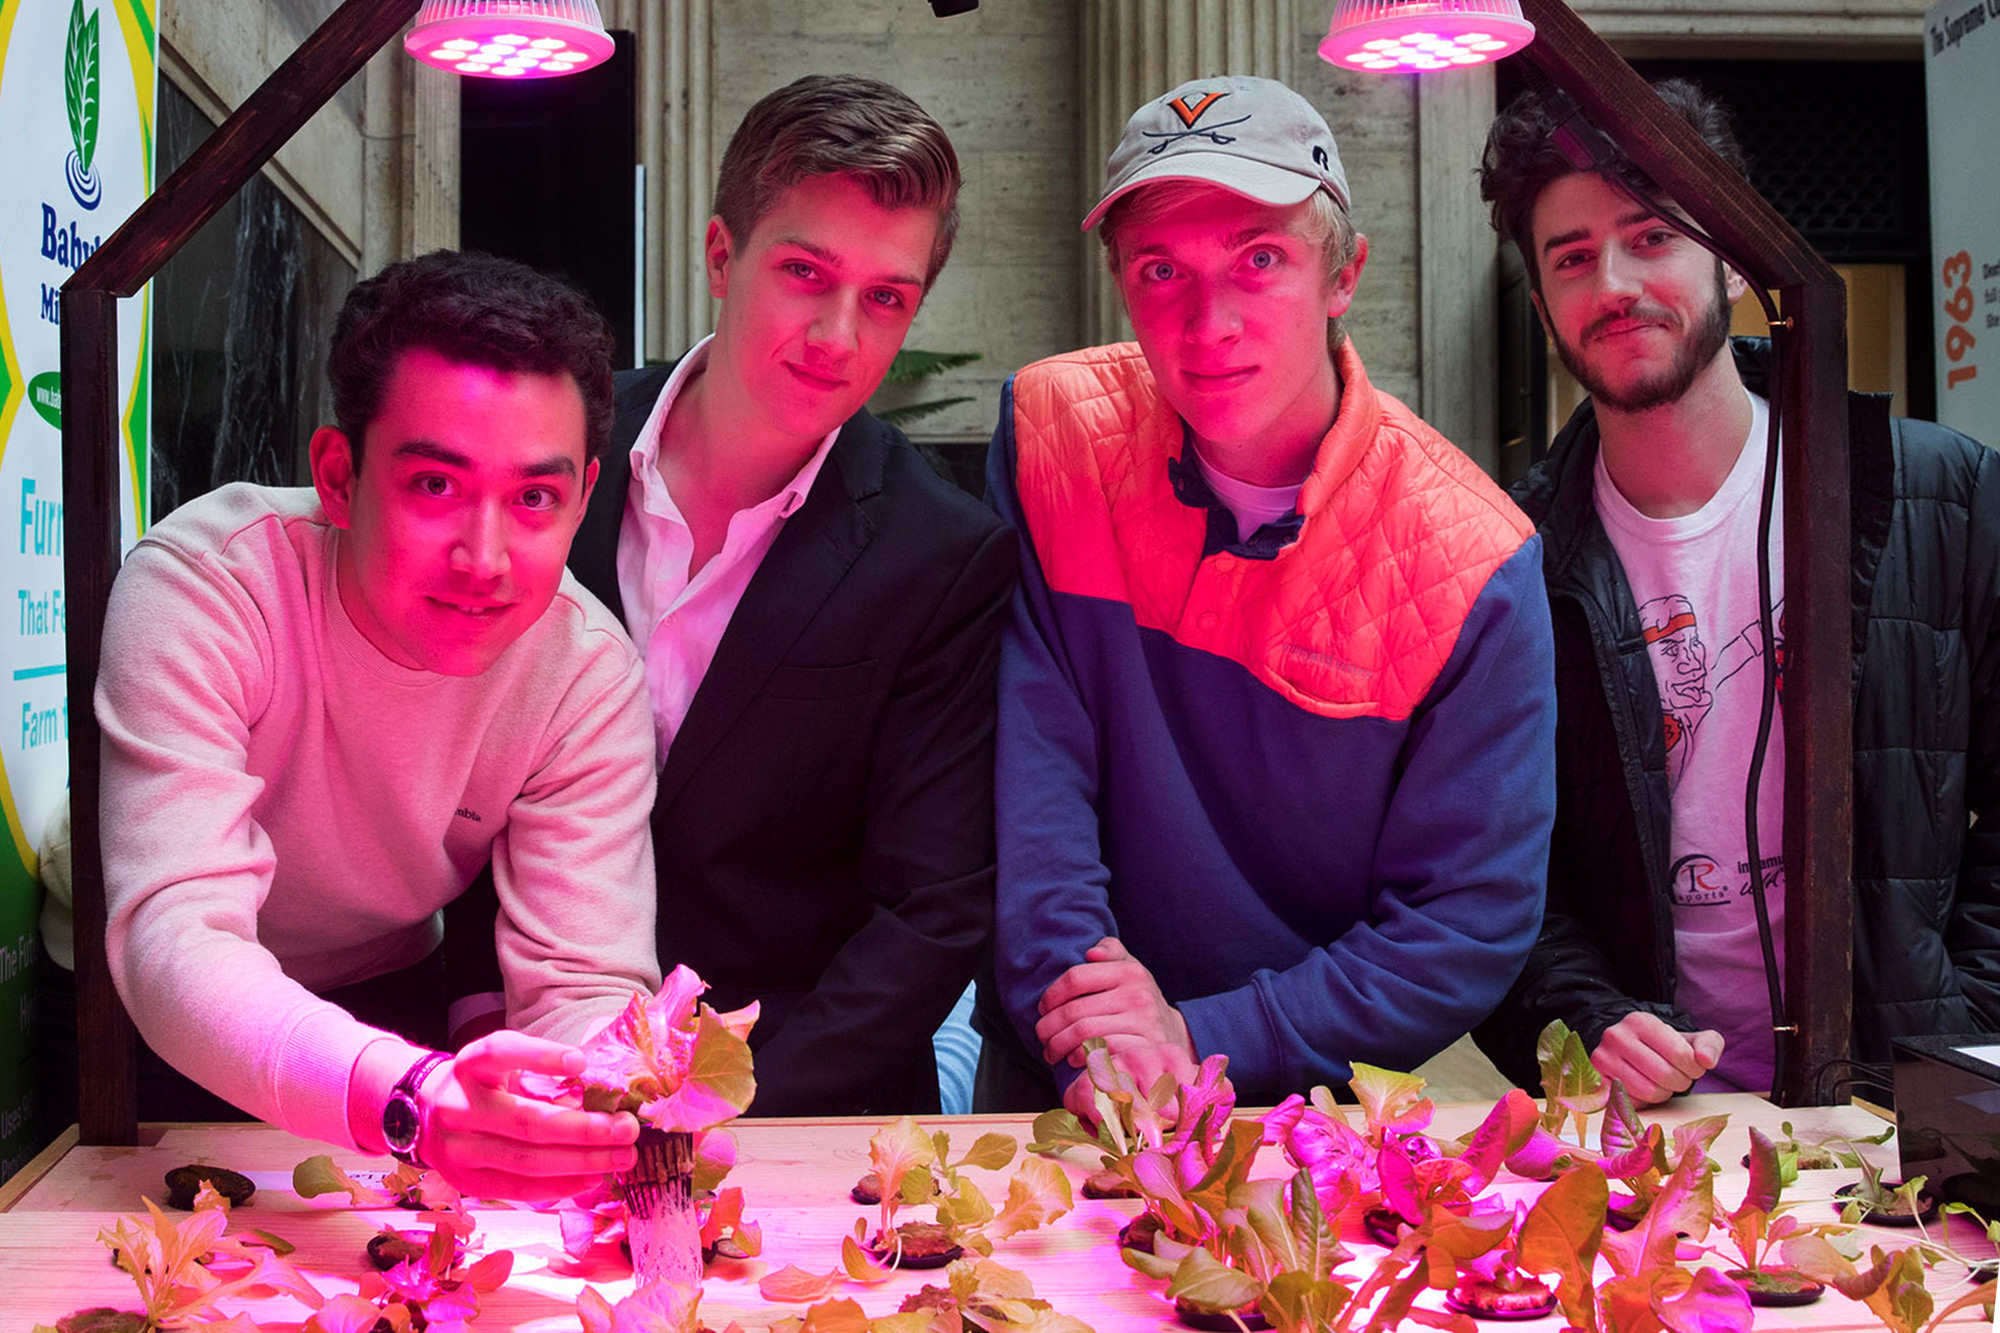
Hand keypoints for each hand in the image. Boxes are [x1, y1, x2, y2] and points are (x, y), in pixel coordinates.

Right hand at [418, 1031, 639, 1201]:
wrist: (424, 1115)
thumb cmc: (482, 1085)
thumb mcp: (502, 1065)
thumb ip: (541, 1073)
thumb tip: (604, 1091)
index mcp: (471, 1065)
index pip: (500, 1053)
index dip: (540, 1057)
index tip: (582, 1063)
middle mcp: (459, 1106)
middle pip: (525, 1121)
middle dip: (584, 1129)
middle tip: (627, 1129)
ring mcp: (458, 1148)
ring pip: (525, 1160)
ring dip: (581, 1162)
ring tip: (621, 1157)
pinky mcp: (465, 1181)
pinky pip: (517, 1188)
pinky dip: (559, 1186)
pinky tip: (592, 1179)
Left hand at [1036, 937, 1197, 1098]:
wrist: (1173, 1034)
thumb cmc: (1138, 998)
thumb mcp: (1130, 968)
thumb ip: (1111, 951)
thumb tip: (1091, 953)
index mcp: (1129, 972)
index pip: (1076, 978)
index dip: (1051, 994)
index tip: (1042, 1008)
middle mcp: (1138, 995)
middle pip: (1075, 1010)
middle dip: (1049, 1026)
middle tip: (1041, 1036)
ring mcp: (1142, 1024)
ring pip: (1084, 1033)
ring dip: (1059, 1045)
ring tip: (1050, 1051)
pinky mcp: (1143, 1049)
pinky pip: (1101, 1052)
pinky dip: (1080, 1056)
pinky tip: (1072, 1059)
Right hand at [1591, 1012, 1724, 1105]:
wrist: (1628, 1049)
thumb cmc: (1664, 1046)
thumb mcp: (1690, 1039)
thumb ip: (1709, 1045)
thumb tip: (1707, 1061)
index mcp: (1640, 1021)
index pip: (1680, 1054)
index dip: (1694, 1068)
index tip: (1692, 1068)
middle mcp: (1616, 1036)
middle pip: (1665, 1075)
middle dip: (1680, 1082)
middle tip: (1679, 1077)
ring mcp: (1602, 1059)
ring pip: (1649, 1092)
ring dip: (1664, 1093)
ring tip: (1663, 1083)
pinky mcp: (1597, 1081)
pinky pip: (1633, 1103)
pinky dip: (1646, 1101)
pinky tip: (1645, 1088)